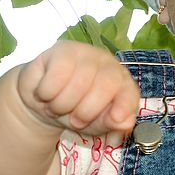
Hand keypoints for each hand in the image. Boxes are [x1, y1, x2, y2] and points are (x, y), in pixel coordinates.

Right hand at [16, 41, 140, 137]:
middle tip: (74, 121)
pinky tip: (46, 94)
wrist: (44, 102)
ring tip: (57, 107)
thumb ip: (110, 123)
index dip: (124, 104)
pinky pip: (56, 77)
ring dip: (62, 106)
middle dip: (86, 112)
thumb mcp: (94, 124)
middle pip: (105, 86)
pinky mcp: (62, 50)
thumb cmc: (75, 112)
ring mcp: (86, 53)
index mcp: (122, 83)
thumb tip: (125, 122)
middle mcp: (108, 64)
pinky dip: (47, 93)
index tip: (116, 118)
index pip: (129, 91)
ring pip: (78, 83)